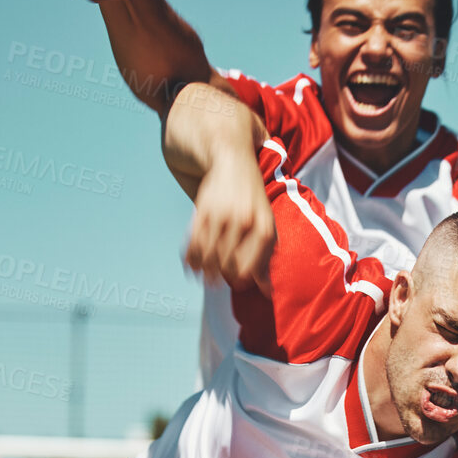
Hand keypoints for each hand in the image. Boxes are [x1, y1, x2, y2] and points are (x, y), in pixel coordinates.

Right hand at [184, 150, 274, 295]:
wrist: (234, 163)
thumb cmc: (253, 202)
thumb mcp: (266, 226)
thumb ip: (265, 259)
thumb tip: (266, 293)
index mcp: (263, 229)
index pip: (248, 269)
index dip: (240, 280)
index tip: (235, 282)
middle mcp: (244, 223)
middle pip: (226, 264)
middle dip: (220, 276)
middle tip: (216, 280)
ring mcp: (222, 215)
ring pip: (209, 256)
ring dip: (204, 272)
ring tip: (203, 278)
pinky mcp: (203, 210)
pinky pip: (194, 242)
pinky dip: (191, 258)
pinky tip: (191, 266)